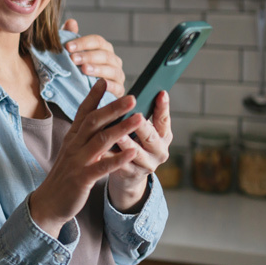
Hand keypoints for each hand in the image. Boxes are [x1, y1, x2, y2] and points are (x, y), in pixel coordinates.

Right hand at [28, 79, 142, 237]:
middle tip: (132, 97)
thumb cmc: (64, 176)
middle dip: (113, 108)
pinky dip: (117, 159)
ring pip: (100, 141)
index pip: (82, 113)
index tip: (103, 81)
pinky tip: (132, 152)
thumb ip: (84, 137)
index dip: (92, 97)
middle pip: (94, 122)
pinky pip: (102, 167)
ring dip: (121, 128)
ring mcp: (77, 162)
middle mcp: (74, 146)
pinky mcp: (82, 179)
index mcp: (72, 139)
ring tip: (139, 118)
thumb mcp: (72, 152)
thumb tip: (99, 123)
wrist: (49, 202)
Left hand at [62, 18, 125, 96]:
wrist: (83, 96)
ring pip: (112, 70)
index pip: (97, 41)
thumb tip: (71, 22)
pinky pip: (117, 87)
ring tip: (84, 69)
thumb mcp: (71, 55)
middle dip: (87, 55)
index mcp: (103, 49)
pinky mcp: (119, 91)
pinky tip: (99, 84)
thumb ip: (71, 39)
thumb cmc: (77, 72)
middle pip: (104, 54)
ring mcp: (118, 76)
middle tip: (73, 58)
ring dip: (98, 68)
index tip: (67, 47)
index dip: (82, 42)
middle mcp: (113, 61)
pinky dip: (109, 85)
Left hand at [108, 91, 172, 210]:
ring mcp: (146, 164)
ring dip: (126, 142)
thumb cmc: (136, 142)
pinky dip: (111, 158)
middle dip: (143, 126)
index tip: (161, 93)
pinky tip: (101, 151)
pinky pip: (120, 166)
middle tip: (135, 115)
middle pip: (151, 137)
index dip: (163, 107)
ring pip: (135, 152)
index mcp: (163, 136)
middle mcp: (159, 151)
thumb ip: (144, 113)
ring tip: (117, 135)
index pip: (164, 119)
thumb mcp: (144, 130)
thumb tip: (142, 90)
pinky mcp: (131, 174)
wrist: (129, 174)